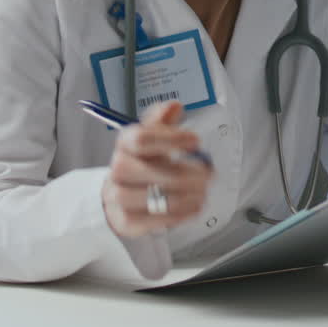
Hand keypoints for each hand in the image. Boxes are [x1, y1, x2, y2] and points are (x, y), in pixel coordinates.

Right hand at [102, 100, 212, 237]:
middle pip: (152, 170)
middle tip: (208, 173)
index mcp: (126, 143)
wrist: (122, 195)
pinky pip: (156, 219)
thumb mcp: (154, 137)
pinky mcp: (127, 220)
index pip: (142, 138)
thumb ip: (164, 121)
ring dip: (186, 195)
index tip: (195, 141)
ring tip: (203, 191)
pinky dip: (180, 214)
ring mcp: (119, 196)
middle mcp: (119, 169)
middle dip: (186, 173)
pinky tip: (194, 206)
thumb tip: (174, 106)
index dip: (171, 138)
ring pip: (154, 197)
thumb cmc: (145, 162)